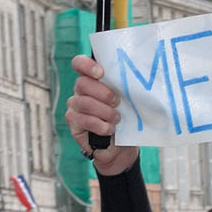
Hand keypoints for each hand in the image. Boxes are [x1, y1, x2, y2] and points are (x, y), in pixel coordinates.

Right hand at [67, 55, 138, 177]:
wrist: (121, 147)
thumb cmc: (125, 120)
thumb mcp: (128, 102)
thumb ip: (124, 88)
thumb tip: (138, 79)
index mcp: (92, 80)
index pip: (79, 64)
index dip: (86, 65)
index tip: (101, 73)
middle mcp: (80, 91)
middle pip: (82, 84)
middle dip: (103, 93)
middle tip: (117, 102)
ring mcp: (75, 106)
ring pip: (84, 102)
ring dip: (104, 112)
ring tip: (116, 119)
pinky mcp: (73, 122)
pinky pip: (83, 120)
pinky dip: (100, 125)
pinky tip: (109, 129)